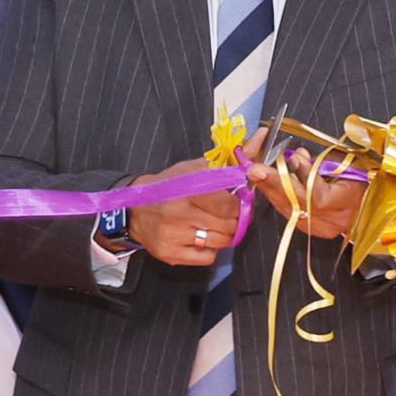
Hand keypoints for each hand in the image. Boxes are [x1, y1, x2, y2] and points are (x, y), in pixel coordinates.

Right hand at [124, 154, 242, 267]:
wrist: (135, 210)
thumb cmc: (170, 186)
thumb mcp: (195, 168)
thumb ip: (229, 159)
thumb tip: (260, 137)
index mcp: (186, 189)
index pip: (228, 205)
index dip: (238, 205)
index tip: (236, 201)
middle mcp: (179, 214)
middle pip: (228, 226)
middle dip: (233, 220)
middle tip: (226, 215)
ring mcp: (173, 236)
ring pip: (220, 243)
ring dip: (223, 235)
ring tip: (212, 225)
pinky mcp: (170, 253)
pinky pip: (208, 258)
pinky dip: (210, 250)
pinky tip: (200, 238)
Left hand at [245, 141, 361, 241]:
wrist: (366, 202)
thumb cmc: (360, 178)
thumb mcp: (348, 164)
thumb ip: (322, 162)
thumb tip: (297, 157)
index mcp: (349, 201)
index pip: (319, 197)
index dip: (304, 177)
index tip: (295, 158)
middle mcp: (334, 221)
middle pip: (298, 205)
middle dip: (274, 184)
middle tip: (256, 169)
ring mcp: (321, 229)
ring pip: (289, 210)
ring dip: (270, 189)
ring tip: (257, 172)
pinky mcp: (310, 230)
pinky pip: (289, 213)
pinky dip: (277, 196)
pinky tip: (267, 182)